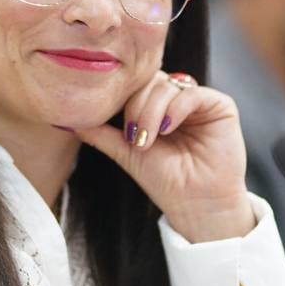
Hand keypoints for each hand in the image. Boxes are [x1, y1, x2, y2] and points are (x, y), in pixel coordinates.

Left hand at [73, 72, 253, 242]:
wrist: (195, 204)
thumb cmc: (164, 181)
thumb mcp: (125, 152)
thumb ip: (100, 132)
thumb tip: (64, 119)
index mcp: (157, 105)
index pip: (135, 85)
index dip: (124, 100)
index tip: (120, 130)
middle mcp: (177, 99)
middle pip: (149, 81)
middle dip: (136, 107)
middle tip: (134, 137)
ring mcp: (199, 101)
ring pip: (166, 85)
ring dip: (152, 111)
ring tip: (148, 139)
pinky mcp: (220, 105)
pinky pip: (192, 92)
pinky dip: (176, 108)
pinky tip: (168, 129)